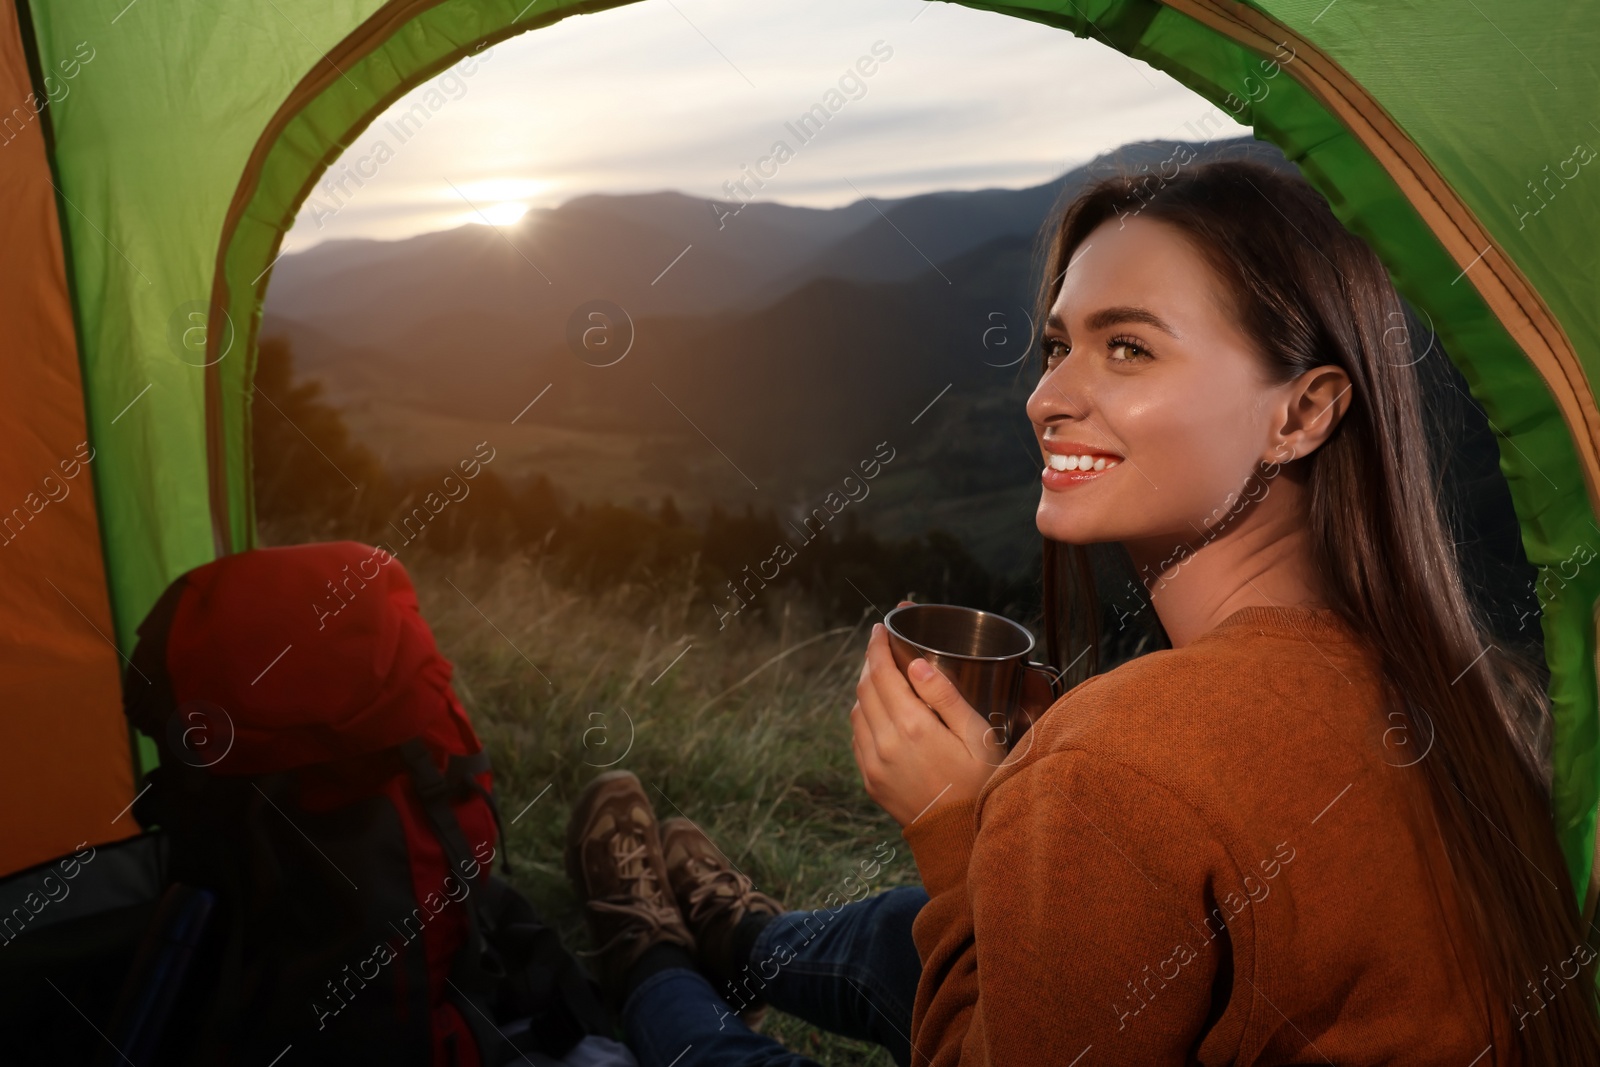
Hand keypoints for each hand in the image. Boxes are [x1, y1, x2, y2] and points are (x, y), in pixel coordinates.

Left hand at [850, 602, 1007, 826]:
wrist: (960, 839)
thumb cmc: (980, 784)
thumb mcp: (977, 736)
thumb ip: (946, 697)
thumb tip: (916, 663)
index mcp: (912, 727)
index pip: (881, 673)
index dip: (877, 646)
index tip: (879, 629)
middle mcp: (885, 743)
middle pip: (864, 688)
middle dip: (870, 662)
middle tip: (880, 646)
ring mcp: (873, 764)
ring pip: (856, 711)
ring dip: (865, 689)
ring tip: (882, 676)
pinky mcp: (869, 780)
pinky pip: (857, 737)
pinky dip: (864, 716)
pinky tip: (880, 712)